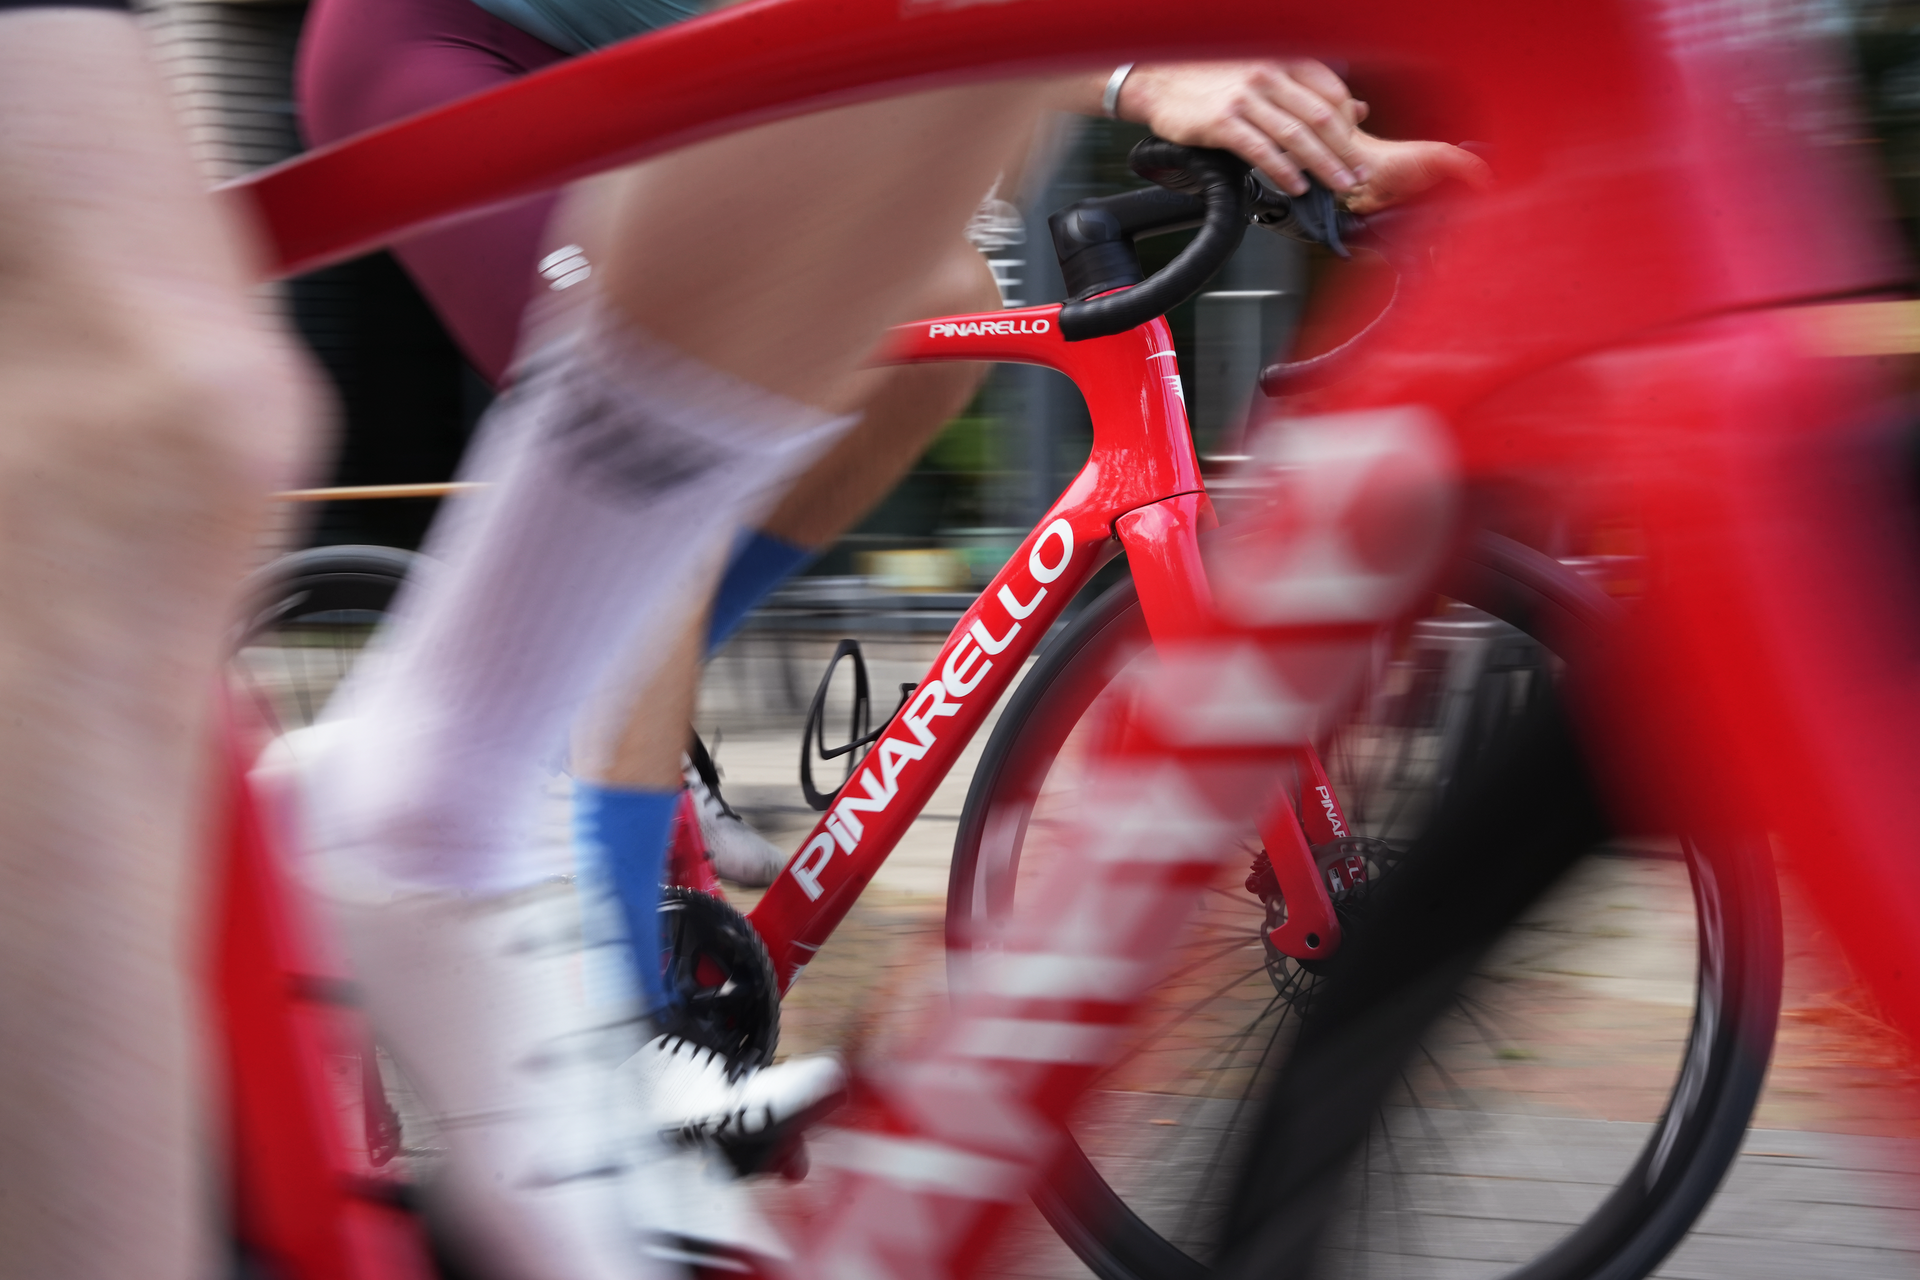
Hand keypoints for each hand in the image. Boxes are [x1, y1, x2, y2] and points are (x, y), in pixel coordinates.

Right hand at [1077, 60, 1492, 213]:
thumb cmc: (1210, 79)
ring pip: (1296, 136)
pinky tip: (1296, 185)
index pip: (1331, 93)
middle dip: (1344, 151)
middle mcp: (1267, 74)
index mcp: (1283, 61)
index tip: (1355, 150)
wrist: (1157, 79)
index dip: (1348, 126)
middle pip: (1320, 117)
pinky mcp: (1223, 122)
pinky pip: (1262, 150)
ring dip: (1322, 166)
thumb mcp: (1263, 75)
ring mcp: (1245, 97)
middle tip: (1357, 176)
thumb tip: (1354, 108)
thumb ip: (1307, 91)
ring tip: (1336, 187)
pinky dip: (1284, 171)